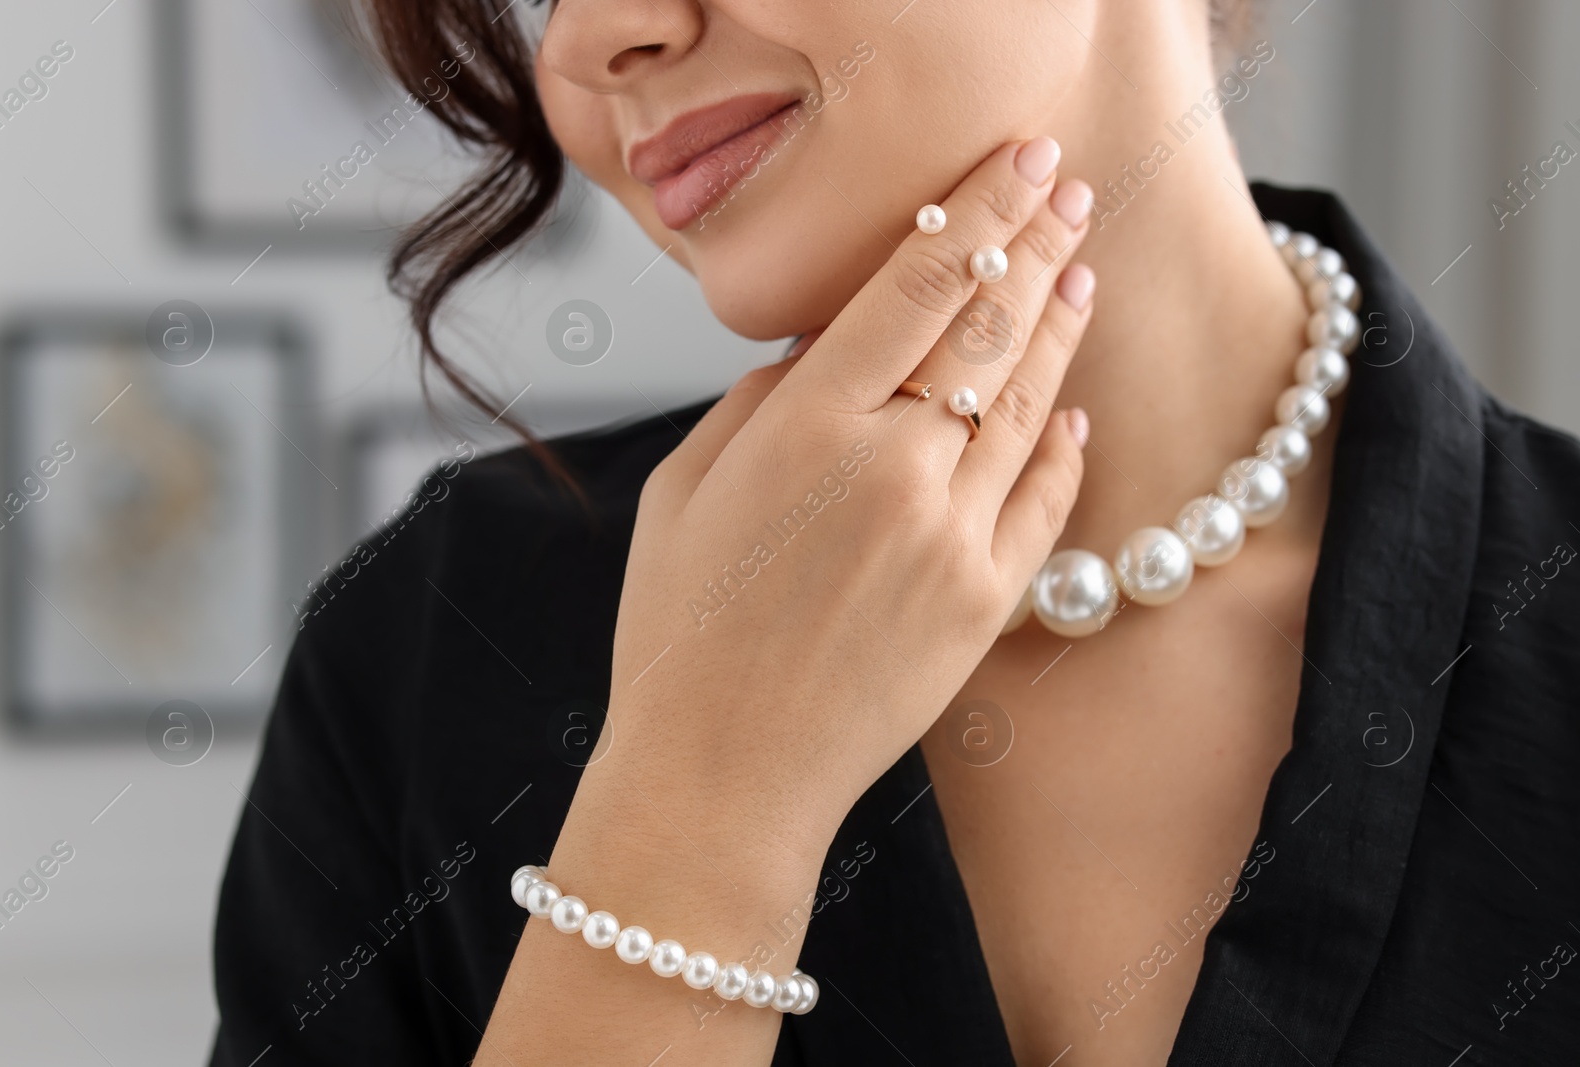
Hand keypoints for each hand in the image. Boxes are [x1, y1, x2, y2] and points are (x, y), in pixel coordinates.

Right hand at [607, 136, 1094, 854]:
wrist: (722, 774)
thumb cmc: (680, 630)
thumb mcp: (685, 488)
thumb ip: (761, 400)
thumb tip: (828, 344)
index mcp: (807, 425)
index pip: (919, 282)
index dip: (979, 209)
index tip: (1017, 163)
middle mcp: (893, 466)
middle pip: (989, 325)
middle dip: (1035, 243)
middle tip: (1068, 188)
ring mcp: (952, 536)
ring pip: (1030, 403)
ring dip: (1060, 327)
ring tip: (1080, 269)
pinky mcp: (986, 602)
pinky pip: (1046, 500)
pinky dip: (1065, 446)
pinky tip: (1072, 406)